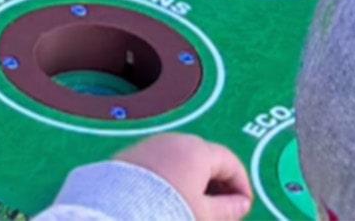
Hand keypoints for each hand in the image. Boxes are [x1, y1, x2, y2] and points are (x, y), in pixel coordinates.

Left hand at [115, 134, 251, 220]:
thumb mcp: (202, 215)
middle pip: (205, 159)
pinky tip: (165, 201)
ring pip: (181, 162)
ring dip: (192, 183)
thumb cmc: (164, 212)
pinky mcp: (129, 158)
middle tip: (220, 210)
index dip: (241, 185)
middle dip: (216, 185)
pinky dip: (169, 181)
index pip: (230, 162)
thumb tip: (242, 206)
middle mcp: (175, 141)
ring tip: (192, 207)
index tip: (243, 206)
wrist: (111, 216)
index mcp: (198, 150)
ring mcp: (150, 147)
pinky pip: (159, 166)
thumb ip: (227, 210)